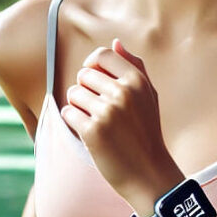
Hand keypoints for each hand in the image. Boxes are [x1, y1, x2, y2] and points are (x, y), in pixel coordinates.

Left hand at [60, 38, 181, 209]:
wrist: (148, 174)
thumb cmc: (146, 132)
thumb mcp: (148, 96)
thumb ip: (134, 67)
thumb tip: (115, 42)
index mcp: (137, 81)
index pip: (102, 55)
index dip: (92, 65)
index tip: (94, 80)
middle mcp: (123, 93)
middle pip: (83, 75)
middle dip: (85, 90)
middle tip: (99, 109)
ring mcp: (108, 112)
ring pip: (73, 94)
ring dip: (78, 107)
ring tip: (96, 122)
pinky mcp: (93, 131)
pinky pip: (68, 113)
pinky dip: (73, 122)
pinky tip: (90, 133)